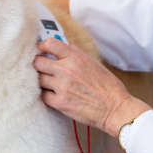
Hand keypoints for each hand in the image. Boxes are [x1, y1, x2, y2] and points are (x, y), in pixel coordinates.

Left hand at [33, 38, 150, 134]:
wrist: (115, 109)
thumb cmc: (109, 87)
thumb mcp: (96, 64)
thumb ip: (79, 54)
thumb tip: (68, 45)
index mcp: (76, 58)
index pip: (50, 44)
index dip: (41, 46)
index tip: (40, 50)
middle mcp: (67, 70)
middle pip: (37, 62)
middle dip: (38, 65)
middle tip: (41, 69)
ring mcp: (62, 86)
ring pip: (39, 79)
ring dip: (42, 81)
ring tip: (50, 84)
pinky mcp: (60, 102)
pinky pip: (43, 95)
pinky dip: (47, 95)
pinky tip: (54, 95)